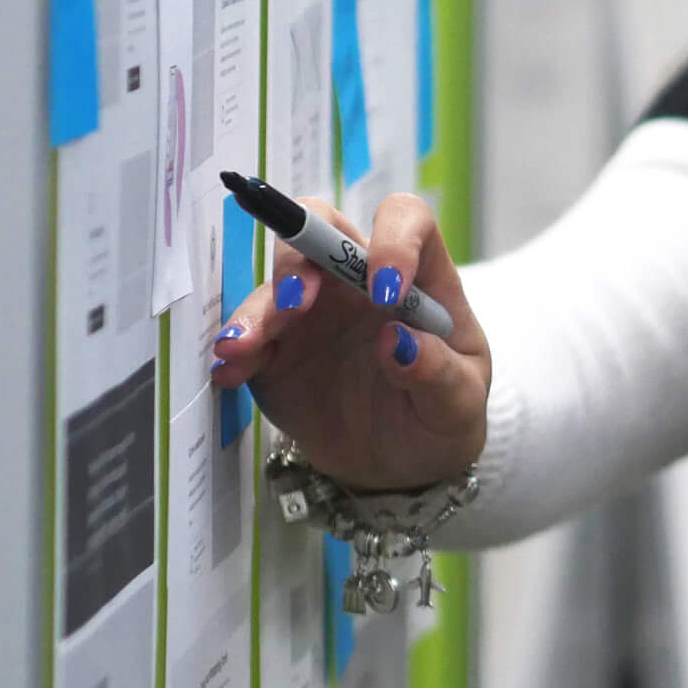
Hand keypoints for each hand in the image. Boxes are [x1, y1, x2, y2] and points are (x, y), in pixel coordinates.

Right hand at [209, 192, 491, 489]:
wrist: (399, 466)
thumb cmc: (440, 418)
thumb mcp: (458, 404)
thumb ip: (438, 373)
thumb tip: (398, 341)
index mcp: (418, 278)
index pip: (405, 220)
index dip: (394, 239)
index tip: (387, 291)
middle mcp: (359, 281)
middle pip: (320, 225)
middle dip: (300, 251)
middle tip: (296, 300)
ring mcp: (313, 310)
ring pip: (276, 281)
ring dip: (258, 308)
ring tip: (241, 347)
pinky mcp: (277, 348)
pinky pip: (249, 334)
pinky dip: (236, 350)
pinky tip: (230, 373)